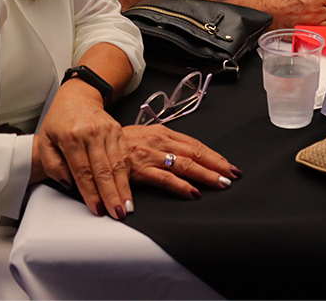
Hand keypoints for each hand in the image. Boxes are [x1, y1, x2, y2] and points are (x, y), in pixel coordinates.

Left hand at [37, 80, 132, 218]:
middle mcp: (92, 133)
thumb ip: (53, 165)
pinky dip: (128, 174)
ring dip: (123, 187)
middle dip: (112, 195)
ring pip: (118, 164)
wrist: (78, 96)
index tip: (97, 209)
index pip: (83, 171)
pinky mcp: (118, 131)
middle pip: (104, 170)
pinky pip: (124, 155)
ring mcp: (108, 131)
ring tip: (127, 206)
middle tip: (118, 214)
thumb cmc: (59, 121)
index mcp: (71, 137)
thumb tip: (68, 183)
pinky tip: (129, 188)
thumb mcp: (45, 141)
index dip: (91, 193)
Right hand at [122, 124, 239, 198]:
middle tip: (232, 176)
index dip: (214, 155)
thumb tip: (186, 155)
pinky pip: (165, 178)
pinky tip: (193, 192)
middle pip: (195, 153)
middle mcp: (159, 141)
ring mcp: (150, 155)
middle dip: (216, 165)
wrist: (93, 141)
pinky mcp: (139, 169)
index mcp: (163, 132)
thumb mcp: (145, 137)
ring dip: (205, 175)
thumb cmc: (120, 142)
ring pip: (185, 164)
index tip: (228, 165)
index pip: (195, 144)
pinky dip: (181, 186)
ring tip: (221, 184)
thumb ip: (165, 144)